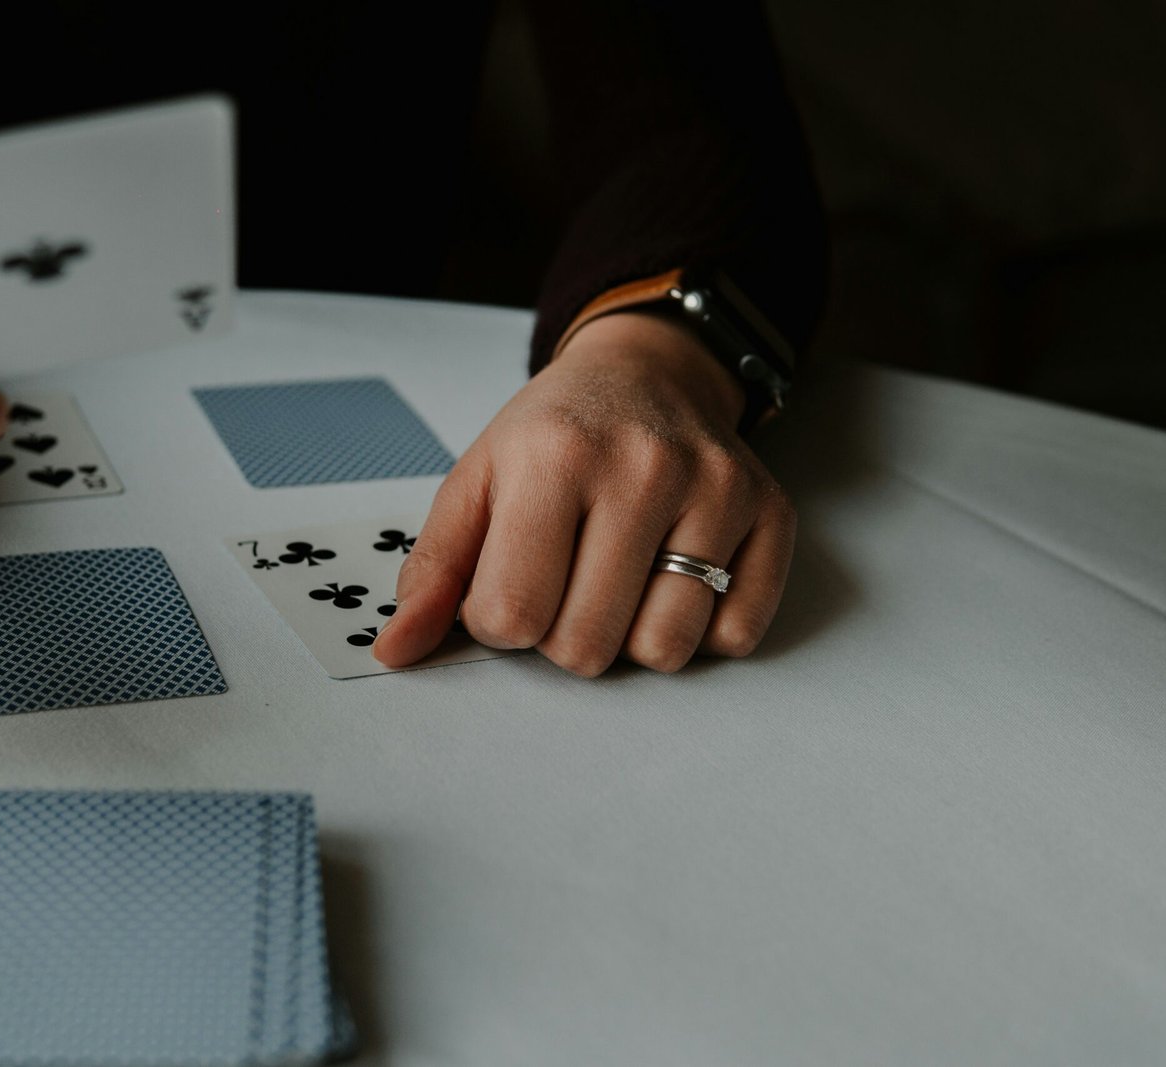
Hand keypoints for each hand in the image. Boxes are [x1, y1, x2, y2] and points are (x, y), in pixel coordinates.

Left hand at [373, 311, 795, 675]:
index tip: (509, 579)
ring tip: (619, 581)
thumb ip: (432, 572)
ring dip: (631, 637)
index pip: (512, 616)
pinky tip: (674, 578)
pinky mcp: (770, 514)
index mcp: (554, 457)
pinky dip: (701, 629)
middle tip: (566, 581)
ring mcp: (717, 489)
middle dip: (562, 634)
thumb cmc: (552, 436)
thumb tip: (394, 650)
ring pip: (665, 650)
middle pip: (586, 646)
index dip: (499, 619)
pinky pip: (735, 637)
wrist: (644, 374)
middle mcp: (644, 468)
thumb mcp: (475, 483)